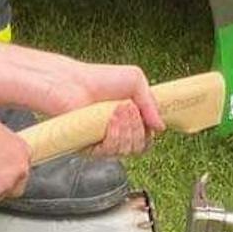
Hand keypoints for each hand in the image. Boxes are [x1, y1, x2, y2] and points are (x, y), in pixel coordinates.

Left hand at [33, 56, 164, 155]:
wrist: (71, 83)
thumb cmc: (98, 79)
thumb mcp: (135, 80)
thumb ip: (152, 103)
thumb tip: (160, 127)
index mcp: (131, 120)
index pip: (147, 137)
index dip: (148, 128)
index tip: (141, 111)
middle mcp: (119, 133)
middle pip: (140, 146)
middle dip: (137, 126)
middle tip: (128, 108)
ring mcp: (104, 141)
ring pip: (127, 150)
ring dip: (126, 130)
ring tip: (116, 111)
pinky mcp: (90, 148)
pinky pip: (109, 152)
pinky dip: (114, 136)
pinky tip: (109, 121)